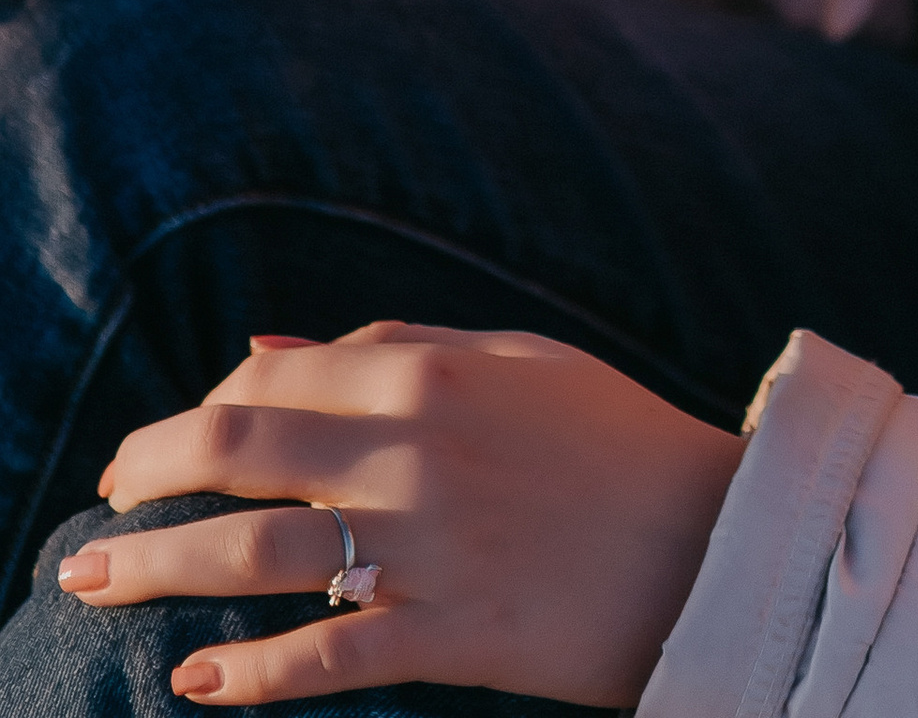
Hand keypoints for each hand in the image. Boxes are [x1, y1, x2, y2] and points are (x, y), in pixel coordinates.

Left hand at [57, 324, 741, 705]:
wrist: (714, 538)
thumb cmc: (612, 440)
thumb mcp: (514, 361)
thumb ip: (393, 347)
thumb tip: (262, 351)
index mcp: (428, 373)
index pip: (267, 381)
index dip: (192, 416)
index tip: (155, 452)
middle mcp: (413, 449)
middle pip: (237, 451)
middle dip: (145, 476)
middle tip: (98, 510)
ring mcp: (427, 544)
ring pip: (254, 554)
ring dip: (156, 567)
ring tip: (90, 582)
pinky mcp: (451, 631)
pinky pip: (327, 654)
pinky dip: (250, 674)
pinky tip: (195, 683)